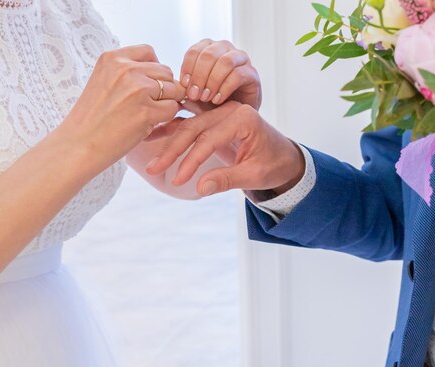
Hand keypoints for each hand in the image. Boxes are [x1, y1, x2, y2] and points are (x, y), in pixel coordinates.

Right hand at [59, 44, 184, 170]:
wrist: (77, 146)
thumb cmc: (91, 120)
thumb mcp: (103, 82)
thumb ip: (128, 74)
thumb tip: (163, 76)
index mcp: (112, 59)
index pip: (148, 51)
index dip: (154, 69)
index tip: (148, 84)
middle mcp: (125, 69)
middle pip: (165, 71)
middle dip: (163, 88)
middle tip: (148, 105)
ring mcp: (137, 89)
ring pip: (172, 90)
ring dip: (166, 103)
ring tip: (145, 116)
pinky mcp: (146, 111)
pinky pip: (172, 109)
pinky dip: (165, 119)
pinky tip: (147, 126)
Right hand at [146, 102, 303, 196]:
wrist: (284, 157)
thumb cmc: (274, 165)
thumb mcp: (254, 175)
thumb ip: (227, 180)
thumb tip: (200, 188)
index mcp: (243, 118)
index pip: (209, 139)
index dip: (192, 161)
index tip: (178, 179)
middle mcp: (230, 110)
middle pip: (194, 128)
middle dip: (173, 150)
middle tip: (154, 169)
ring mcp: (221, 112)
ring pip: (188, 126)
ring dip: (168, 142)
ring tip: (150, 158)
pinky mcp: (215, 119)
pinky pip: (191, 125)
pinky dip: (172, 132)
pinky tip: (153, 136)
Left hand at [180, 39, 261, 108]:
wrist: (234, 116)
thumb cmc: (212, 102)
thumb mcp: (193, 94)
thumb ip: (183, 88)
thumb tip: (170, 86)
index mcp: (209, 49)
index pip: (195, 50)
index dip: (188, 68)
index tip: (184, 86)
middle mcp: (225, 49)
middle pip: (209, 54)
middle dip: (199, 76)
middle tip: (194, 95)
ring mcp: (241, 60)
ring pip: (225, 62)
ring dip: (212, 81)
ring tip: (206, 98)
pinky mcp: (252, 74)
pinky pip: (238, 75)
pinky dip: (225, 88)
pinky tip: (217, 101)